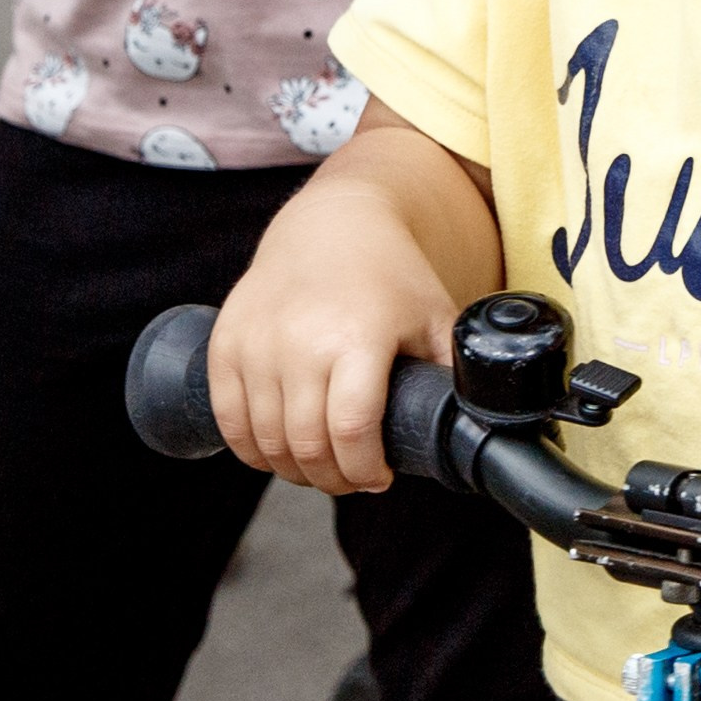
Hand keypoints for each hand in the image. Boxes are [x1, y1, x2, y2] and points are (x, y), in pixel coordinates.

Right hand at [208, 181, 457, 491]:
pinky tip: (277, 449)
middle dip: (333, 479)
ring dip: (294, 469)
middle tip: (352, 476)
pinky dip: (251, 448)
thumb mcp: (434, 317)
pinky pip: (229, 419)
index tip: (379, 477)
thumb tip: (474, 428)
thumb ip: (451, 373)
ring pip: (267, 442)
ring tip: (320, 464)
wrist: (332, 221)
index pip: (352, 433)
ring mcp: (258, 343)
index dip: (366, 471)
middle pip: (307, 447)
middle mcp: (301, 341)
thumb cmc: (390, 273)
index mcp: (358, 337)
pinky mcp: (226, 342)